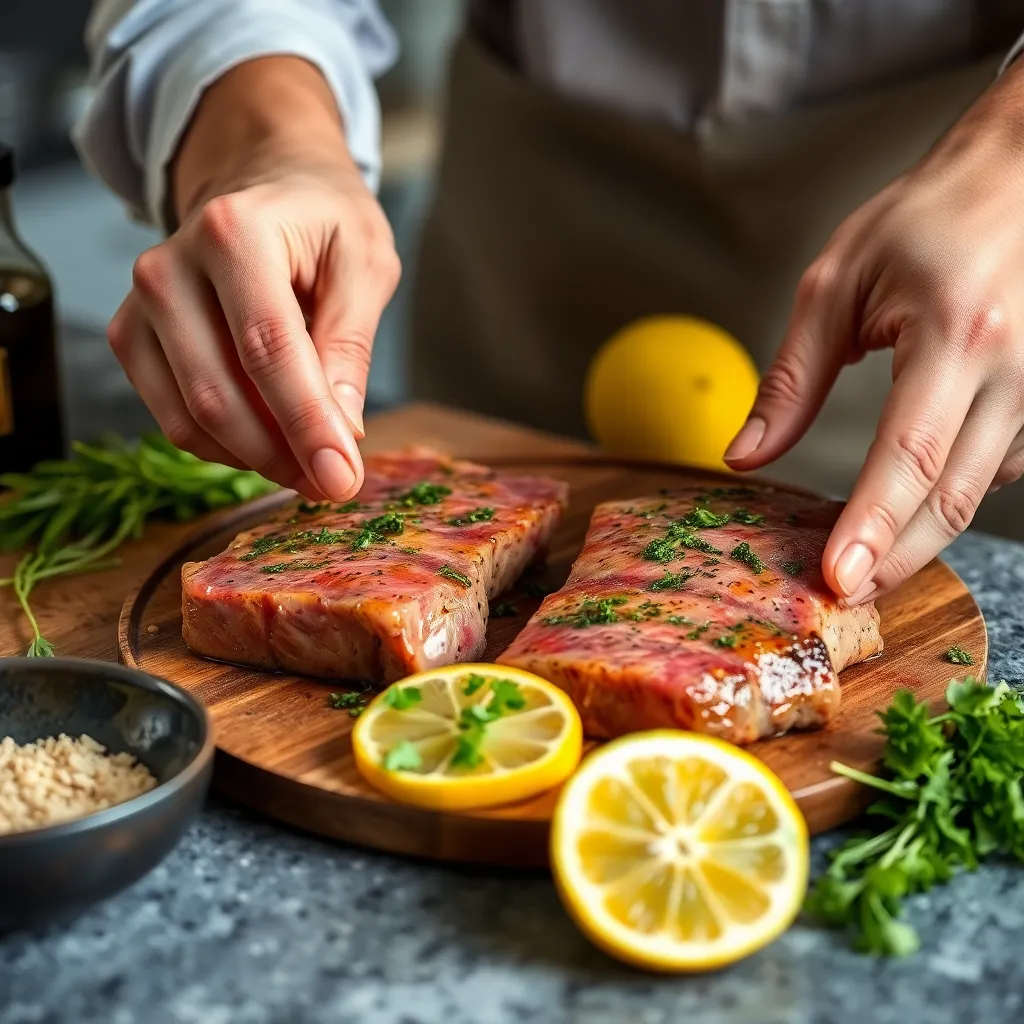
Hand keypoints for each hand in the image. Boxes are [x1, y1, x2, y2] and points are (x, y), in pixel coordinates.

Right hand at [107, 57, 399, 498]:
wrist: (263, 184)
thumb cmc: (322, 221)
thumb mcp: (364, 265)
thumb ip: (350, 346)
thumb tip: (341, 433)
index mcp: (232, 233)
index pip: (267, 350)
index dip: (306, 425)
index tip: (341, 480)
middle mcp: (168, 268)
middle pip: (218, 395)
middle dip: (283, 455)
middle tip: (335, 482)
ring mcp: (140, 306)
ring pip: (190, 420)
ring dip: (256, 459)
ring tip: (311, 462)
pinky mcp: (133, 339)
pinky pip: (174, 420)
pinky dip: (226, 447)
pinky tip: (272, 440)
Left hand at [725, 61, 1023, 602]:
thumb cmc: (929, 216)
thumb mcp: (838, 283)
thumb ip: (791, 380)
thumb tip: (745, 455)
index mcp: (959, 335)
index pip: (909, 457)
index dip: (871, 528)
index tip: (837, 580)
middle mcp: (1017, 370)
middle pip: (952, 498)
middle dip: (895, 559)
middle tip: (844, 597)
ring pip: (980, 492)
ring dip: (919, 532)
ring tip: (861, 554)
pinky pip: (1001, 467)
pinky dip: (950, 493)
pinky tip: (910, 496)